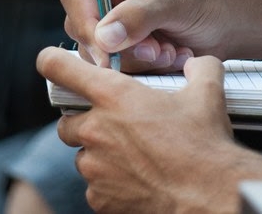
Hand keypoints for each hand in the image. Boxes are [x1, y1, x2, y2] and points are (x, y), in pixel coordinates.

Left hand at [38, 48, 261, 213]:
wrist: (208, 196)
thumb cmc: (204, 143)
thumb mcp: (208, 92)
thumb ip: (199, 66)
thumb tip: (197, 62)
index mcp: (114, 96)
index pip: (59, 69)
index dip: (52, 62)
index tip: (53, 62)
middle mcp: (95, 130)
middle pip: (67, 121)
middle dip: (88, 120)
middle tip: (120, 121)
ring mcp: (94, 168)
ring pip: (83, 155)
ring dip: (101, 152)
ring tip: (137, 152)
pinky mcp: (99, 199)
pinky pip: (95, 185)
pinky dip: (111, 180)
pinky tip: (141, 176)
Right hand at [61, 0, 239, 71]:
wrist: (236, 21)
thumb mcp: (179, 0)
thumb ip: (142, 15)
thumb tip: (104, 36)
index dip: (85, 21)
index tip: (105, 48)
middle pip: (83, 26)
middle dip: (120, 46)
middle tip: (156, 49)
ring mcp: (116, 20)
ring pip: (99, 52)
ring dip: (138, 59)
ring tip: (172, 50)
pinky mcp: (126, 44)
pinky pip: (117, 66)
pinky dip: (146, 67)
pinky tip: (173, 55)